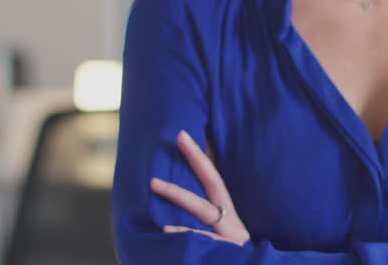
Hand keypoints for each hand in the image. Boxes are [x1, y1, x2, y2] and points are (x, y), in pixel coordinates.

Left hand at [149, 130, 250, 245]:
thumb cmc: (232, 261)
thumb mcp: (221, 239)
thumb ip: (204, 226)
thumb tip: (169, 215)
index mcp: (229, 216)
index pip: (213, 180)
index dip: (198, 157)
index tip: (182, 136)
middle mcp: (232, 222)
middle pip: (214, 183)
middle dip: (196, 159)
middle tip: (175, 142)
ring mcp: (231, 237)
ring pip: (204, 210)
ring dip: (178, 195)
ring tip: (155, 184)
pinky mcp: (227, 251)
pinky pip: (204, 240)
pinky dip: (186, 234)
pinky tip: (166, 230)